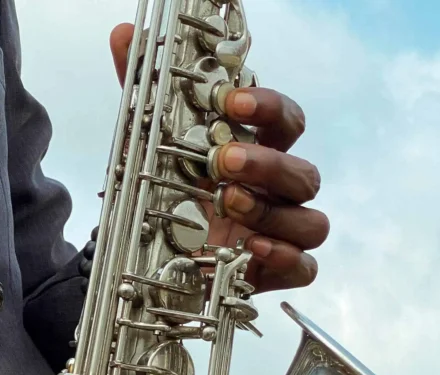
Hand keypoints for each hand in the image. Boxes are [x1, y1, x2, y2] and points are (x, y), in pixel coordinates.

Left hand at [110, 24, 328, 293]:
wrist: (146, 257)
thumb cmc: (164, 196)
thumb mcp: (147, 148)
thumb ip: (144, 97)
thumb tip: (125, 36)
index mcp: (257, 153)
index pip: (287, 122)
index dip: (269, 108)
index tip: (232, 103)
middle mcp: (276, 193)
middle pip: (305, 173)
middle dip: (267, 164)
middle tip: (222, 162)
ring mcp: (280, 234)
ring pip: (313, 222)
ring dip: (273, 211)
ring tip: (229, 205)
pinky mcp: (275, 272)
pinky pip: (305, 268)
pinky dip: (286, 257)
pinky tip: (251, 249)